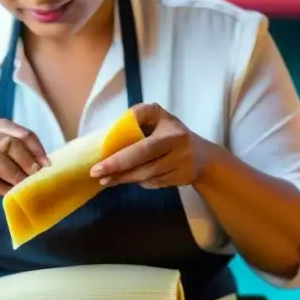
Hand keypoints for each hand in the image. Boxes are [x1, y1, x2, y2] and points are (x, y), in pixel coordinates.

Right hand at [0, 119, 49, 198]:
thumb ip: (9, 152)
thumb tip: (42, 164)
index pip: (16, 131)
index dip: (34, 147)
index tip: (46, 164)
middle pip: (6, 142)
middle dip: (26, 160)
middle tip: (37, 176)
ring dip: (13, 173)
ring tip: (24, 186)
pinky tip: (7, 193)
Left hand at [90, 103, 212, 188]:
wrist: (204, 158)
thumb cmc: (172, 133)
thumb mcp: (159, 117)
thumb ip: (139, 116)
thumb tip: (113, 128)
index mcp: (170, 131)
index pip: (143, 143)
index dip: (121, 154)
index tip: (100, 159)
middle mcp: (178, 147)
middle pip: (143, 160)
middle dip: (118, 168)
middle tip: (96, 173)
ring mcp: (181, 165)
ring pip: (147, 175)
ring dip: (124, 178)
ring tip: (105, 180)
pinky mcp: (180, 179)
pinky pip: (154, 183)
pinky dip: (139, 181)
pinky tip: (127, 179)